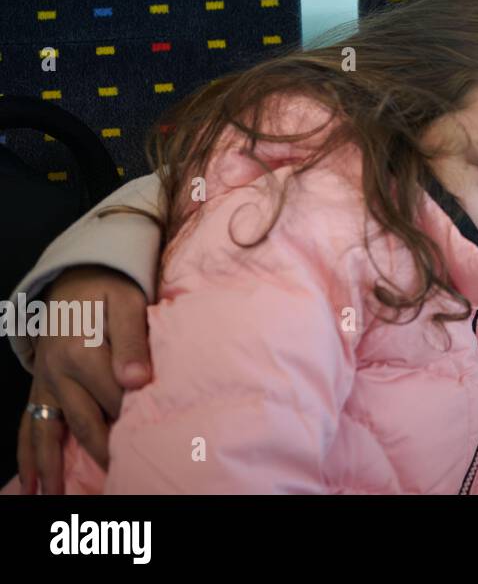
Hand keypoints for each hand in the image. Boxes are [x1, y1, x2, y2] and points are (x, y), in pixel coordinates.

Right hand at [16, 265, 151, 493]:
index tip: (154, 439)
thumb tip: (138, 380)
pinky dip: (29, 454)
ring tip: (57, 496)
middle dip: (102, 451)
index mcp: (83, 353)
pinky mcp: (39, 387)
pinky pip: (28, 425)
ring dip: (53, 466)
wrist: (75, 274)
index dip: (135, 417)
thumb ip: (133, 341)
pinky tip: (32, 481)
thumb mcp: (127, 302)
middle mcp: (58, 373)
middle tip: (121, 476)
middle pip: (84, 421)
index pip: (115, 397)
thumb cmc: (110, 288)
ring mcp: (45, 383)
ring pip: (49, 431)